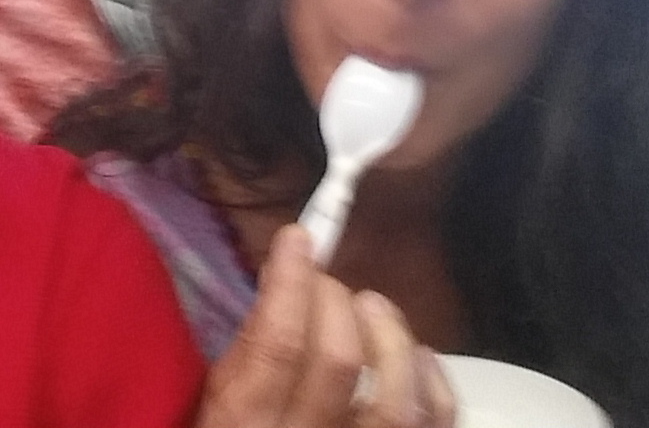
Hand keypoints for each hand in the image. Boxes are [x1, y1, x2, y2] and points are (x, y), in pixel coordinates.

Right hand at [197, 225, 455, 427]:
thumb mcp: (212, 410)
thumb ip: (245, 358)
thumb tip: (285, 280)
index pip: (276, 347)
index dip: (292, 283)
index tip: (298, 238)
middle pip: (338, 363)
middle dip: (336, 301)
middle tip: (327, 283)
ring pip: (397, 400)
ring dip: (390, 335)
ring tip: (372, 305)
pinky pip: (435, 426)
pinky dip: (434, 381)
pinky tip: (418, 355)